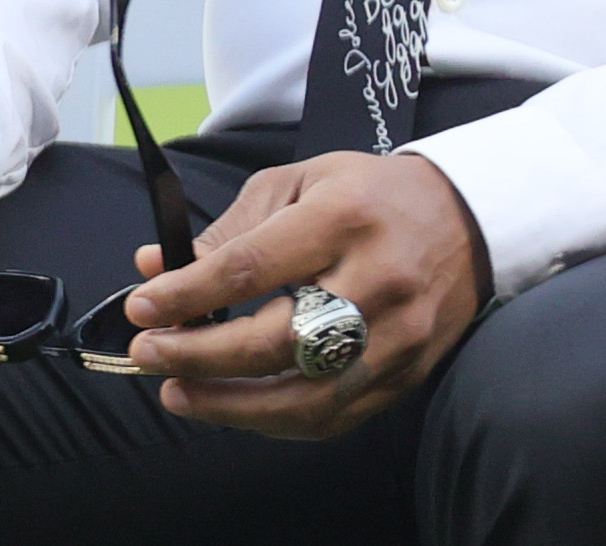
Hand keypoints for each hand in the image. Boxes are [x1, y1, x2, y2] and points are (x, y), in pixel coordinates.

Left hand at [116, 149, 491, 436]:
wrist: (465, 219)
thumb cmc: (366, 194)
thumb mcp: (296, 183)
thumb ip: (227, 230)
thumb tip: (154, 268)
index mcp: (341, 220)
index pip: (252, 268)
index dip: (188, 294)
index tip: (140, 307)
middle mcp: (376, 283)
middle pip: (276, 340)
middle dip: (200, 356)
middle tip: (148, 353)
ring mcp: (398, 338)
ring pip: (307, 396)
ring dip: (232, 406)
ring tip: (179, 395)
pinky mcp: (407, 376)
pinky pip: (335, 417)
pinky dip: (277, 422)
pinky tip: (236, 410)